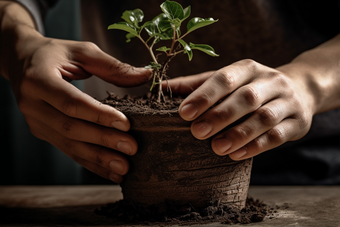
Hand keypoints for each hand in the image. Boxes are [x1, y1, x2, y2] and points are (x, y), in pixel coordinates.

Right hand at [1, 6, 150, 181]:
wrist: (22, 61)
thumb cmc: (56, 53)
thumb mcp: (82, 51)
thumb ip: (112, 66)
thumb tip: (146, 76)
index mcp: (39, 79)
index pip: (72, 102)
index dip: (99, 115)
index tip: (126, 125)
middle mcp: (32, 104)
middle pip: (71, 128)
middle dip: (103, 141)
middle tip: (131, 148)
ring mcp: (35, 121)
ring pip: (69, 145)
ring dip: (98, 159)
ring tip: (124, 168)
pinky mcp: (43, 132)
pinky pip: (68, 150)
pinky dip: (90, 163)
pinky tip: (110, 172)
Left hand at [167, 59, 315, 159]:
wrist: (300, 90)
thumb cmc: (251, 87)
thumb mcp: (228, 80)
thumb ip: (196, 85)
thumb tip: (160, 88)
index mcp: (248, 68)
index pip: (225, 78)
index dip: (204, 95)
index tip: (184, 113)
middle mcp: (270, 81)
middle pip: (246, 98)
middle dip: (220, 115)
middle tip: (197, 132)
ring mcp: (287, 101)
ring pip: (264, 117)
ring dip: (239, 133)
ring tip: (216, 148)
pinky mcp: (297, 122)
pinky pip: (278, 136)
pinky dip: (257, 146)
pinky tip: (237, 155)